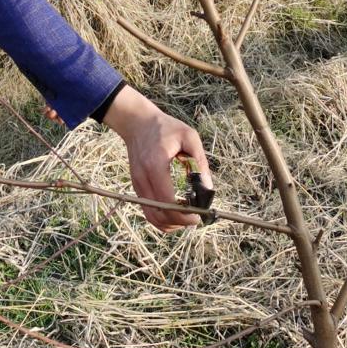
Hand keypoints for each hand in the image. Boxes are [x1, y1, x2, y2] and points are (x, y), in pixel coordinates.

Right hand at [98, 84, 212, 231]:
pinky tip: (176, 214)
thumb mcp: (189, 137)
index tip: (200, 215)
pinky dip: (162, 219)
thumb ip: (200, 162)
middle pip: (160, 214)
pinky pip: (148, 212)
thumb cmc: (166, 128)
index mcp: (155, 165)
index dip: (184, 214)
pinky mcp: (137, 188)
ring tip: (187, 217)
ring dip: (171, 224)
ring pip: (153, 218)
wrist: (138, 123)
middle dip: (180, 222)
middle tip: (197, 217)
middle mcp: (143, 178)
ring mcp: (137, 185)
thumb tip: (209, 188)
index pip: (167, 200)